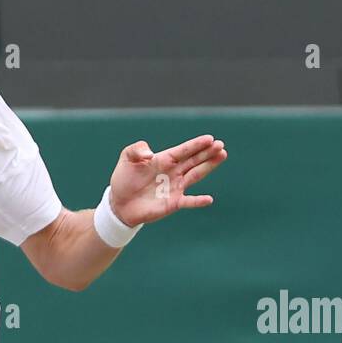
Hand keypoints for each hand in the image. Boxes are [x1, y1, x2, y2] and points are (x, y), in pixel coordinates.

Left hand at [109, 135, 227, 226]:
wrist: (119, 203)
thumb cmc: (124, 179)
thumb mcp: (127, 158)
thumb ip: (136, 149)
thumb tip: (149, 154)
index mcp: (165, 159)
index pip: (184, 150)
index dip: (196, 144)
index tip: (210, 139)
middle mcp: (174, 172)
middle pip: (194, 160)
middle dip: (208, 152)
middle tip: (221, 145)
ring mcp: (176, 187)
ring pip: (196, 175)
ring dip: (209, 166)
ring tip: (222, 156)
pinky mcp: (173, 203)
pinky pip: (188, 202)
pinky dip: (198, 201)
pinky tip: (209, 199)